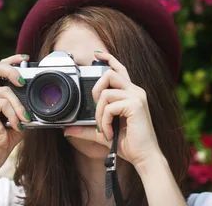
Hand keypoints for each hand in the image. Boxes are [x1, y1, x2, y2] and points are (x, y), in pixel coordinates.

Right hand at [0, 54, 30, 155]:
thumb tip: (38, 90)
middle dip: (11, 70)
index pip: (0, 66)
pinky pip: (3, 103)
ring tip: (24, 119)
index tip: (27, 59)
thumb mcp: (20, 112)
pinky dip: (13, 114)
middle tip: (23, 82)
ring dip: (19, 106)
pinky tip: (16, 124)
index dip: (12, 59)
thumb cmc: (9, 132)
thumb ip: (24, 100)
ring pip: (5, 90)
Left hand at [63, 51, 161, 167]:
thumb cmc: (129, 143)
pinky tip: (108, 133)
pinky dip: (104, 121)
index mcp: (131, 93)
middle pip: (109, 74)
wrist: (144, 156)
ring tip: (103, 128)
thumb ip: (87, 128)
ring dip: (99, 112)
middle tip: (96, 109)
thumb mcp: (103, 132)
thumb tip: (68, 129)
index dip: (109, 59)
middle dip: (95, 89)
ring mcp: (136, 96)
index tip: (97, 54)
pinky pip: (110, 106)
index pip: (120, 69)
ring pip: (106, 92)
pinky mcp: (135, 105)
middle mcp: (135, 91)